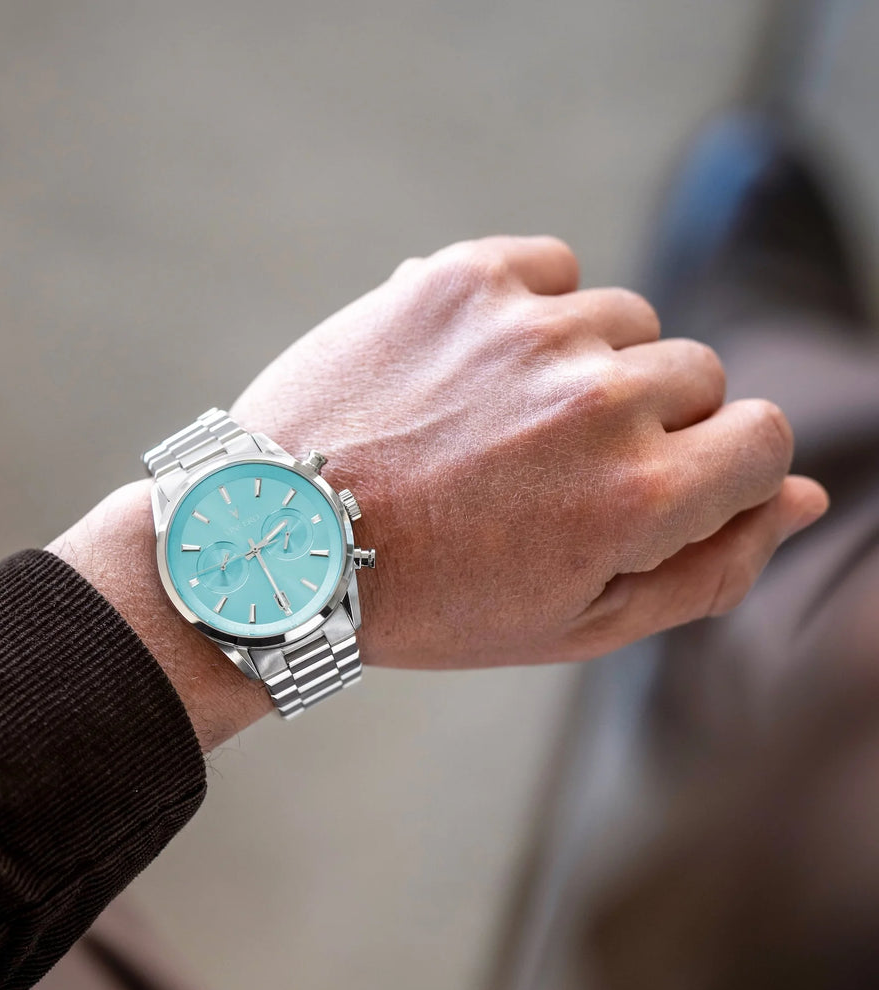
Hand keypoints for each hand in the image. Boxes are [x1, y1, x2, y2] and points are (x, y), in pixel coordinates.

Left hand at [230, 236, 827, 666]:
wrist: (278, 544)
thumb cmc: (431, 600)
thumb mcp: (576, 624)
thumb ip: (708, 567)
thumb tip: (806, 499)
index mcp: (637, 498)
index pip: (763, 438)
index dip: (714, 469)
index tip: (650, 488)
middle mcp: (598, 401)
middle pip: (697, 375)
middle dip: (646, 424)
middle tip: (546, 474)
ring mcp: (527, 330)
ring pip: (625, 321)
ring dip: (586, 368)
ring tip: (497, 428)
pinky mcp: (460, 280)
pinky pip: (554, 269)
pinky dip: (533, 313)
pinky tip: (476, 371)